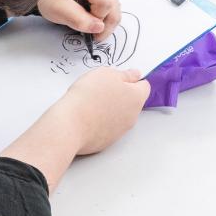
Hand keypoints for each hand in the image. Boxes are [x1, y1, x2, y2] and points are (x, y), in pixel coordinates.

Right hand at [0, 67, 148, 191]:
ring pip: (120, 115)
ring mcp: (121, 131)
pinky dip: (101, 122)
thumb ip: (125, 74)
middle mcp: (133, 116)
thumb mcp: (106, 73)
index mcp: (136, 98)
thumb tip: (134, 75)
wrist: (70, 125)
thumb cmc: (88, 96)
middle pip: (132, 102)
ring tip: (92, 102)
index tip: (120, 77)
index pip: (144, 86)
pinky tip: (88, 116)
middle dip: (121, 94)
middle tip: (102, 89)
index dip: (133, 79)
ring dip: (111, 109)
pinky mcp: (108, 141)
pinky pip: (108, 127)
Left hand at [37, 0, 120, 40]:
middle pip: (114, 8)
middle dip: (104, 25)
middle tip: (89, 35)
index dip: (97, 18)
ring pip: (114, 11)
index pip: (106, 3)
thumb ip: (78, 19)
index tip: (82, 23)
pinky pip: (110, 10)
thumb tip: (99, 28)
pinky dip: (102, 19)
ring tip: (86, 25)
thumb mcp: (58, 9)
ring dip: (103, 24)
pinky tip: (89, 19)